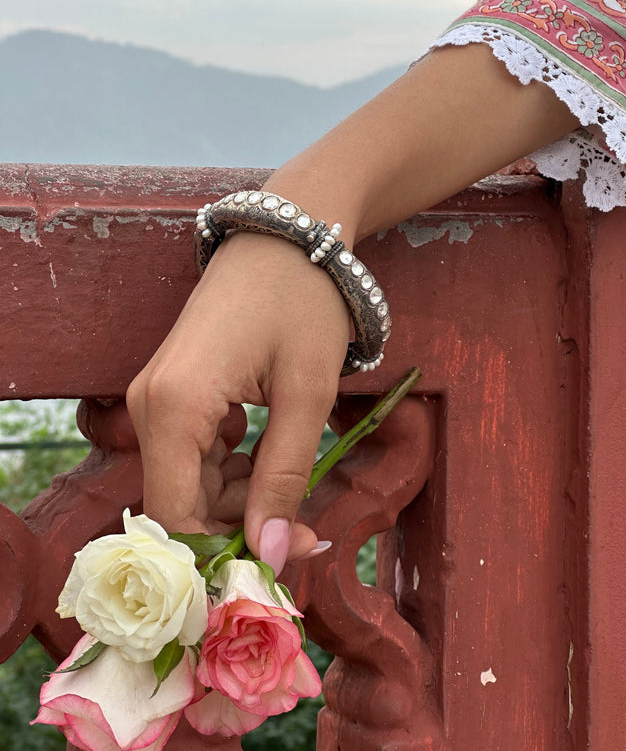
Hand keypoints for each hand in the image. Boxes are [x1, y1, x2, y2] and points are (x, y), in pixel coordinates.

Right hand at [126, 230, 349, 574]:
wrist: (287, 237)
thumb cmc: (303, 302)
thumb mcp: (307, 393)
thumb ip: (286, 475)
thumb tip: (274, 552)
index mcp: (173, 407)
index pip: (175, 516)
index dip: (226, 551)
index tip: (286, 557)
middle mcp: (149, 406)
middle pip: (179, 503)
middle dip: (237, 526)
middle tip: (303, 529)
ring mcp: (157, 397)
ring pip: (186, 482)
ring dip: (237, 499)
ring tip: (293, 482)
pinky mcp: (174, 392)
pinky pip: (191, 455)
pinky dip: (229, 470)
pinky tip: (267, 451)